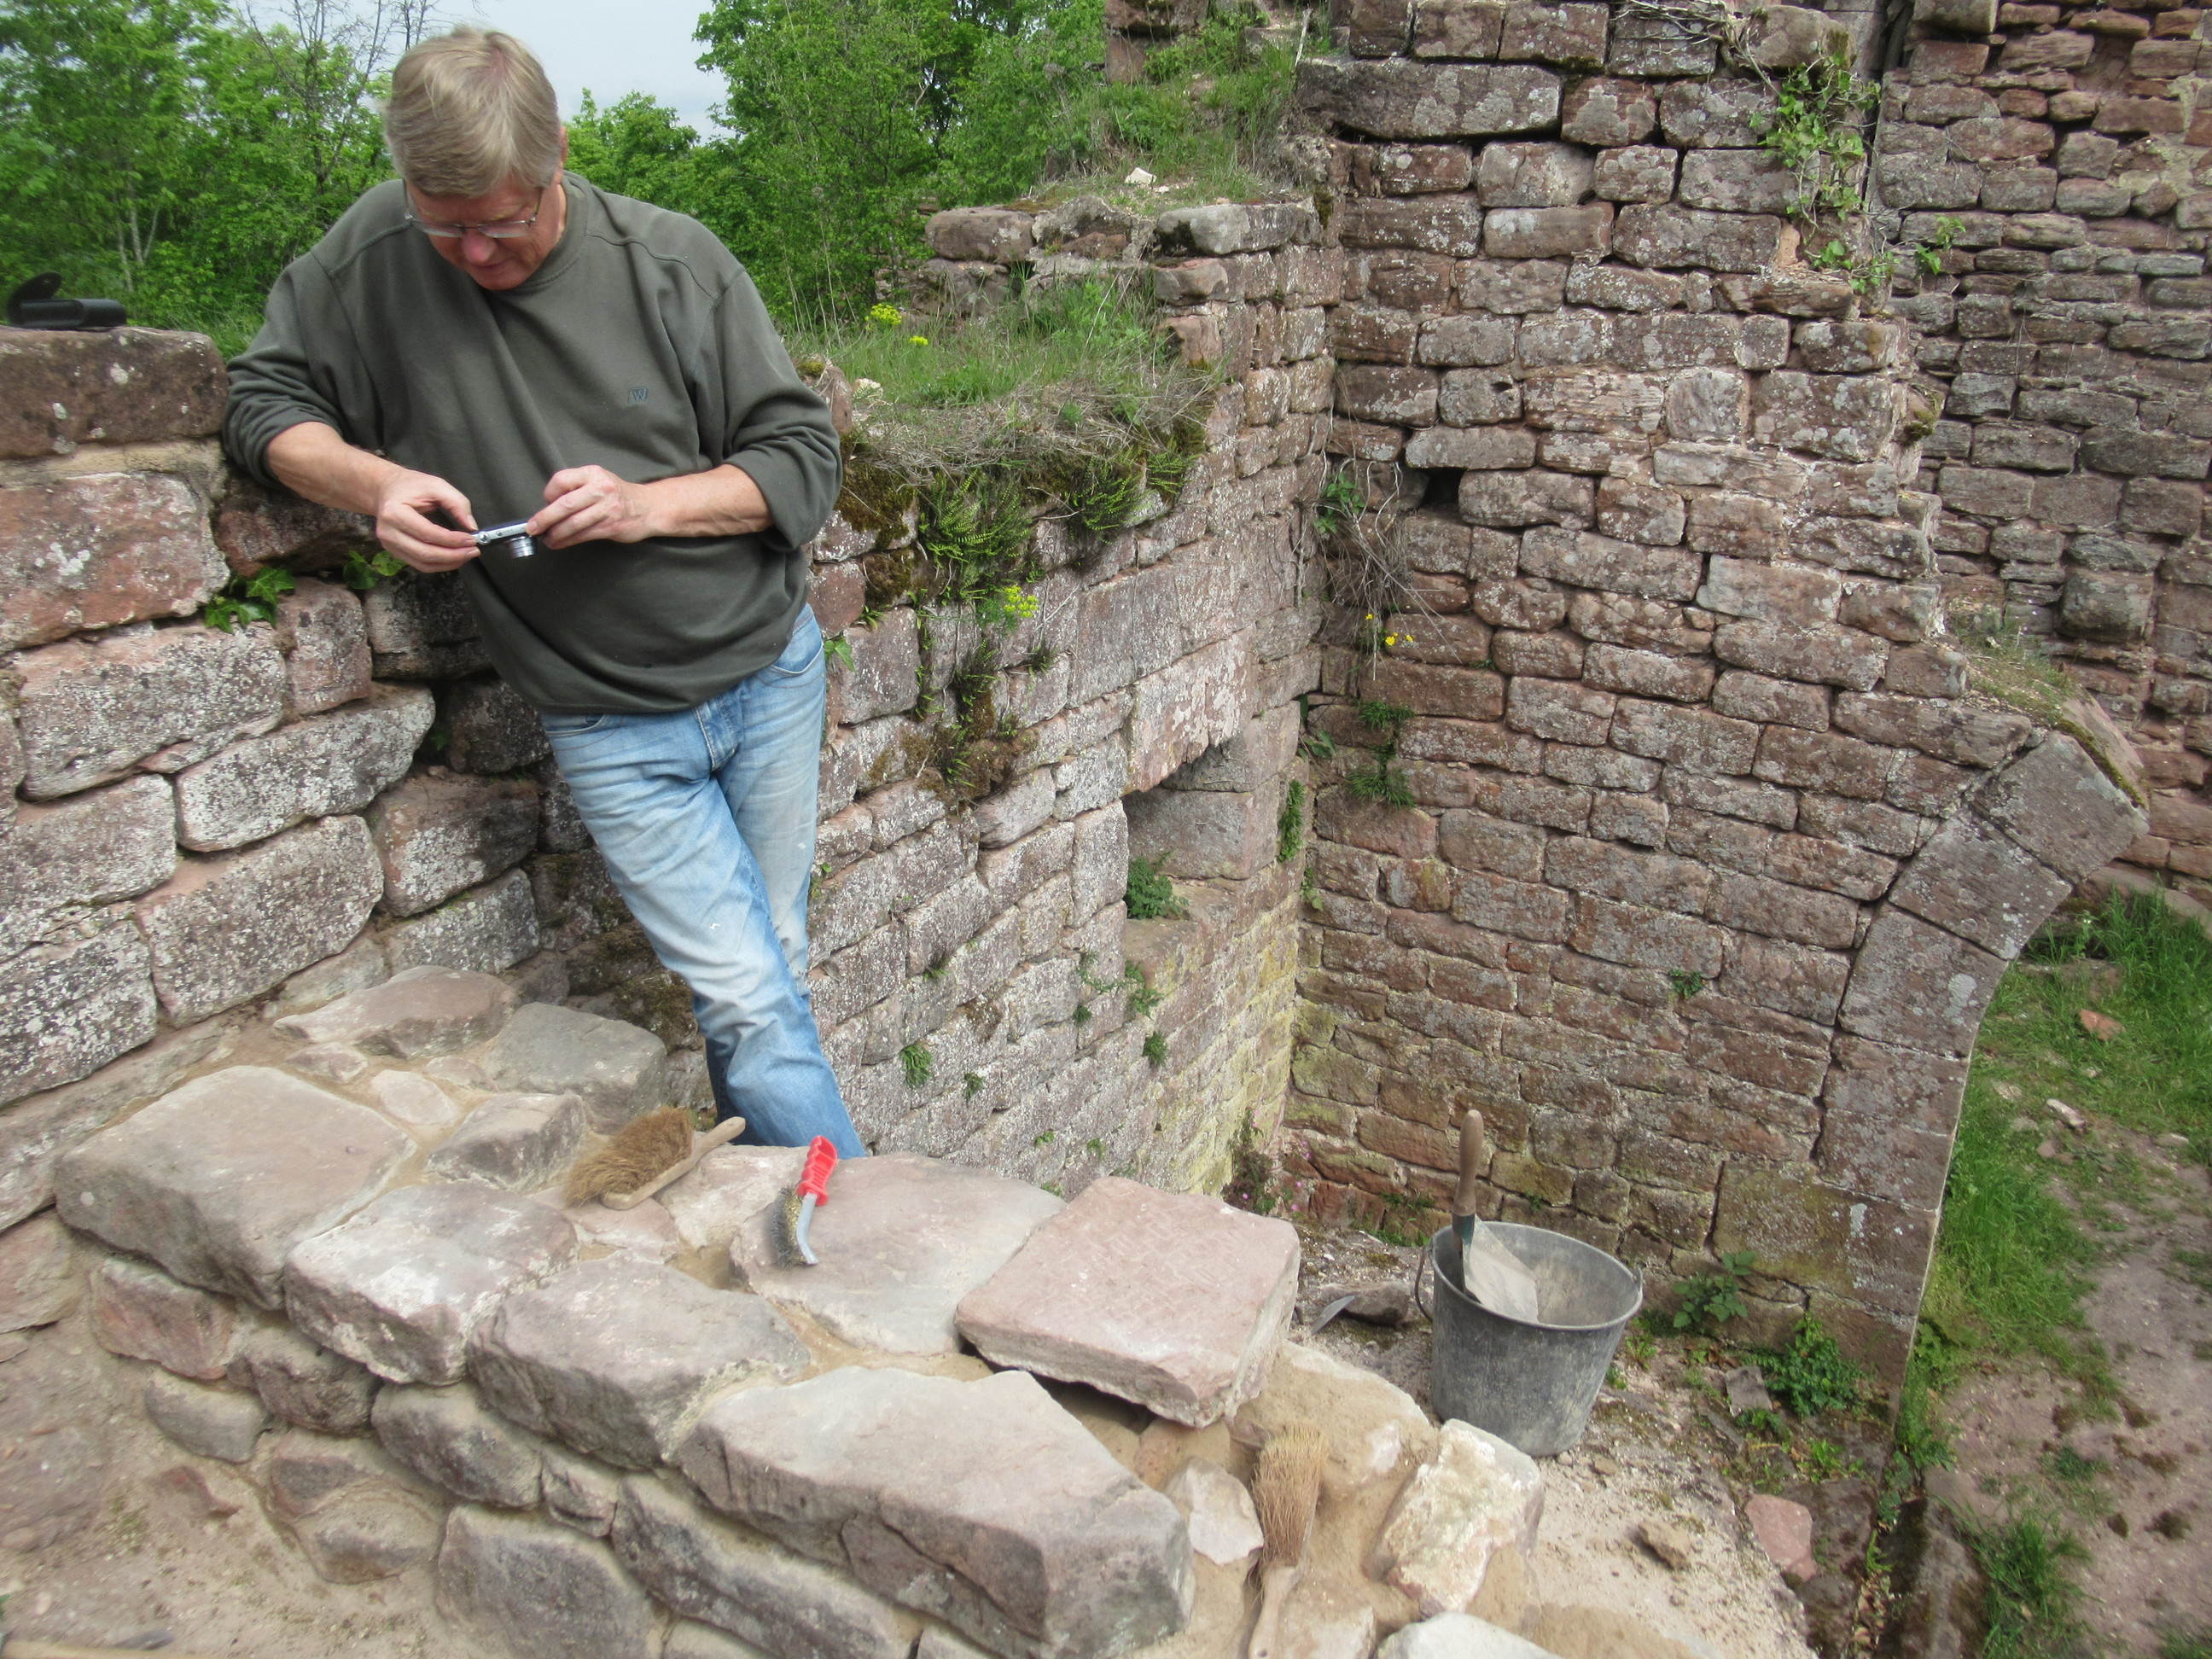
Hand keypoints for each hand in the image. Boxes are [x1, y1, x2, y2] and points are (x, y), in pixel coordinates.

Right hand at [373, 467, 480, 571]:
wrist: (385, 489)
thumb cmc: (409, 486)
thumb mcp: (436, 485)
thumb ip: (457, 503)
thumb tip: (471, 526)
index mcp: (395, 513)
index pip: (428, 534)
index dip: (453, 540)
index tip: (471, 539)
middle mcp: (388, 531)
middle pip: (425, 553)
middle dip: (454, 556)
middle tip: (473, 551)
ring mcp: (389, 544)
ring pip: (423, 564)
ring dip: (449, 563)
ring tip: (466, 555)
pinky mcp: (394, 551)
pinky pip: (420, 565)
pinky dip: (439, 564)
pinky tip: (453, 557)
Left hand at [531, 465, 654, 547]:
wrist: (649, 508)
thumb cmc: (618, 495)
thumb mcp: (599, 481)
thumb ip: (577, 488)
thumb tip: (548, 506)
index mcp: (593, 474)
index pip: (561, 480)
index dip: (548, 494)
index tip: (545, 504)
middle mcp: (600, 488)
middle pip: (564, 504)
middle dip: (544, 518)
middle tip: (532, 528)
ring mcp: (607, 508)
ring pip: (572, 523)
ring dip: (555, 534)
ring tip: (547, 539)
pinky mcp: (611, 526)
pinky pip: (583, 535)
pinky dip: (567, 541)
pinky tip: (559, 543)